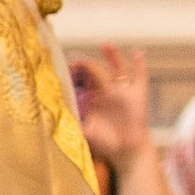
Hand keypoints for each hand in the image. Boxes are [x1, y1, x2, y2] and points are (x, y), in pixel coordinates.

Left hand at [71, 42, 149, 168]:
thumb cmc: (104, 142)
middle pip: (97, 71)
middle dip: (87, 64)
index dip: (75, 74)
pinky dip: (139, 64)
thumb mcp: (85, 132)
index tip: (65, 68)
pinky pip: (140, 76)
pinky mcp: (137, 94)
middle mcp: (107, 91)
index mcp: (92, 98)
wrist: (125, 151)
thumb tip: (55, 119)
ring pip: (117, 68)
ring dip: (112, 55)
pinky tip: (137, 52)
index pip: (82, 81)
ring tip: (104, 44)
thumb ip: (73, 125)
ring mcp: (122, 91)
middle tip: (76, 59)